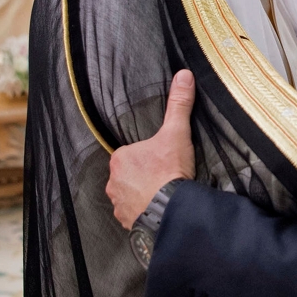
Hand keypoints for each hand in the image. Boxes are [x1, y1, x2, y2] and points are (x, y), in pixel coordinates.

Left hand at [106, 70, 196, 229]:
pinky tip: (159, 209)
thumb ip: (179, 104)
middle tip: (165, 176)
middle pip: (129, 174)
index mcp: (120, 158)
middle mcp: (113, 181)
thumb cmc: (169, 170)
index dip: (149, 155)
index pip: (132, 153)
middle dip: (144, 175)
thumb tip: (183, 74)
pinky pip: (133, 214)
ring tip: (164, 193)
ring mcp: (118, 204)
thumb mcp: (177, 132)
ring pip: (129, 194)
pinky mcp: (126, 222)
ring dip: (142, 194)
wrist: (172, 210)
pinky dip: (143, 212)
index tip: (163, 159)